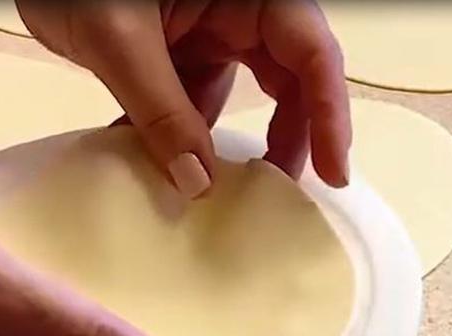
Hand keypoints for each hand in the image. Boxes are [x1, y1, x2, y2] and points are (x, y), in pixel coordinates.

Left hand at [18, 0, 350, 196]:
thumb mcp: (119, 38)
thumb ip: (160, 112)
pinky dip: (179, 137)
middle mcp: (240, 7)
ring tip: (220, 200)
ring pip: (241, 95)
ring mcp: (207, 27)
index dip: (329, 114)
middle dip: (289, 138)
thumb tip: (198, 187)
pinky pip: (192, 100)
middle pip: (290, 77)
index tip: (333, 174)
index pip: (310, 52)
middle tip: (279, 197)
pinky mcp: (176, 47)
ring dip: (226, 146)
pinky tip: (161, 172)